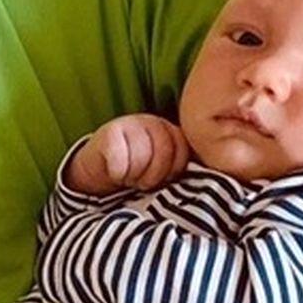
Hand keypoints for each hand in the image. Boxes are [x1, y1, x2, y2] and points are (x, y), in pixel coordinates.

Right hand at [65, 114, 189, 194]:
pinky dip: (118, 172)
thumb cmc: (136, 174)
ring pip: (142, 156)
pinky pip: (120, 160)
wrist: (99, 171)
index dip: (172, 171)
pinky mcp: (109, 133)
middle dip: (153, 175)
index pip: (183, 150)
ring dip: (135, 175)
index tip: (161, 180)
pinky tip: (115, 173)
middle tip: (141, 180)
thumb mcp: (164, 170)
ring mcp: (130, 123)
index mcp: (170, 131)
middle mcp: (152, 122)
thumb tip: (203, 180)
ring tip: (129, 176)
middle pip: (164, 152)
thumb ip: (182, 168)